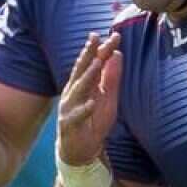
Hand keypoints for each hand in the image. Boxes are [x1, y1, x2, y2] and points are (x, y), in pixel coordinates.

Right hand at [58, 32, 122, 164]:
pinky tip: (91, 104)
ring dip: (87, 76)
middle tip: (96, 38)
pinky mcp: (69, 125)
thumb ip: (112, 78)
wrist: (80, 151)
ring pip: (78, 90)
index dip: (102, 50)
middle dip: (89, 54)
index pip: (93, 63)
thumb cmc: (94, 122)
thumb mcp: (108, 99)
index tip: (114, 35)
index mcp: (84, 84)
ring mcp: (69, 107)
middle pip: (81, 70)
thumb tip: (117, 54)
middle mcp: (74, 92)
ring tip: (96, 63)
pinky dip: (84, 110)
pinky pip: (77, 116)